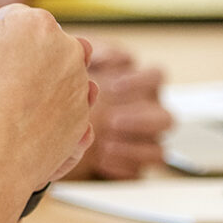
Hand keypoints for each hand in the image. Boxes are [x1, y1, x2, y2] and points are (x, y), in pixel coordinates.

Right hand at [0, 0, 94, 194]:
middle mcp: (68, 49)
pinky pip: (63, 111)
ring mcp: (81, 88)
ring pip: (50, 78)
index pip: (6, 23)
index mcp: (36, 23)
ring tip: (2, 112)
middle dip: (11, 63)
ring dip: (30, 89)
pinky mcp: (85, 122)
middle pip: (33, 48)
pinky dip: (46, 118)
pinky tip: (23, 131)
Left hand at [66, 39, 171, 179]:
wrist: (56, 119)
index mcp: (141, 84)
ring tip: (105, 144)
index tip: (115, 85)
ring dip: (134, 148)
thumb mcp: (82, 63)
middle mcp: (148, 112)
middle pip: (166, 117)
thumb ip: (89, 54)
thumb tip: (89, 50)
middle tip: (113, 119)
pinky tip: (101, 159)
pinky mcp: (133, 164)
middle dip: (141, 119)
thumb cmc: (74, 83)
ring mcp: (144, 141)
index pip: (156, 77)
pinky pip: (138, 171)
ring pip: (158, 149)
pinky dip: (121, 166)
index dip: (139, 80)